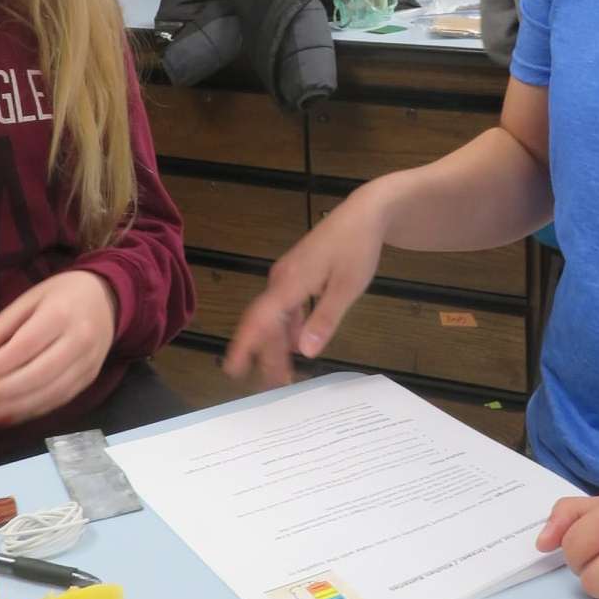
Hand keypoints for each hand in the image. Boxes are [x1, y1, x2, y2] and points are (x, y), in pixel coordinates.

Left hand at [0, 271, 117, 426]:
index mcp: (60, 315)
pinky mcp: (89, 378)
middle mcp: (78, 341)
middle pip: (35, 376)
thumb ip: (1, 325)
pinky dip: (29, 412)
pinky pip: (58, 401)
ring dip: (11, 408)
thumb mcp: (29, 298)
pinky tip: (5, 416)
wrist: (108, 298)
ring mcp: (87, 363)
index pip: (22, 348)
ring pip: (48, 394)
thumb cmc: (62, 296)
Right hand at [224, 188, 387, 387]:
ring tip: (283, 372)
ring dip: (278, 344)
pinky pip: (286, 307)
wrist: (365, 212)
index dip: (244, 344)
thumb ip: (325, 319)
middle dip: (266, 354)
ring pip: (276, 317)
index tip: (232, 368)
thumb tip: (303, 351)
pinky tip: (296, 343)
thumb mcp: (347, 287)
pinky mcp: (298, 275)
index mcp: (290, 283)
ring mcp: (288, 276)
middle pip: (266, 323)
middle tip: (272, 387)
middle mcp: (282, 280)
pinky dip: (288, 328)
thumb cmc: (358, 247)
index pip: (259, 318)